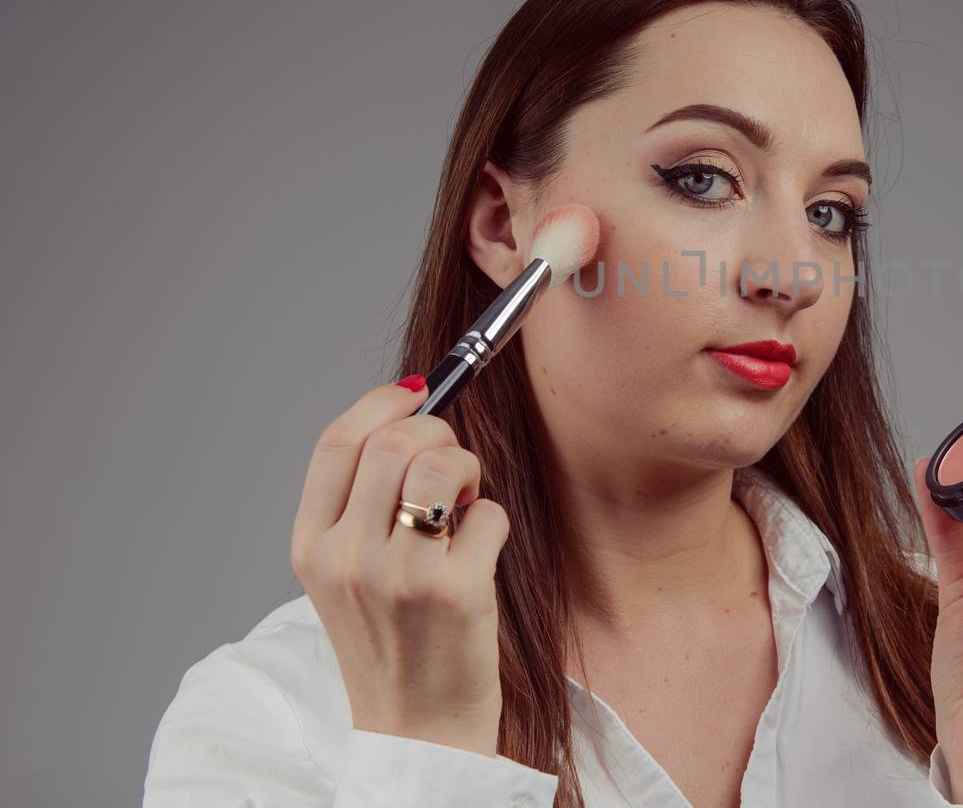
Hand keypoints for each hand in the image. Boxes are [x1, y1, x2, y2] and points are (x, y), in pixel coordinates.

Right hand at [289, 377, 510, 757]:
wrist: (417, 729)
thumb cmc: (394, 641)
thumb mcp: (349, 573)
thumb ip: (363, 502)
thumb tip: (412, 411)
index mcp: (310, 547)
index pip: (335, 442)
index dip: (382, 403)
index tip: (419, 393)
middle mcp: (346, 558)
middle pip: (395, 441)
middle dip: (440, 434)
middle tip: (452, 469)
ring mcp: (399, 575)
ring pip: (442, 464)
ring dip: (467, 470)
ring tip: (464, 507)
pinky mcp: (454, 591)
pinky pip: (487, 512)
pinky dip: (493, 523)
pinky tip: (479, 558)